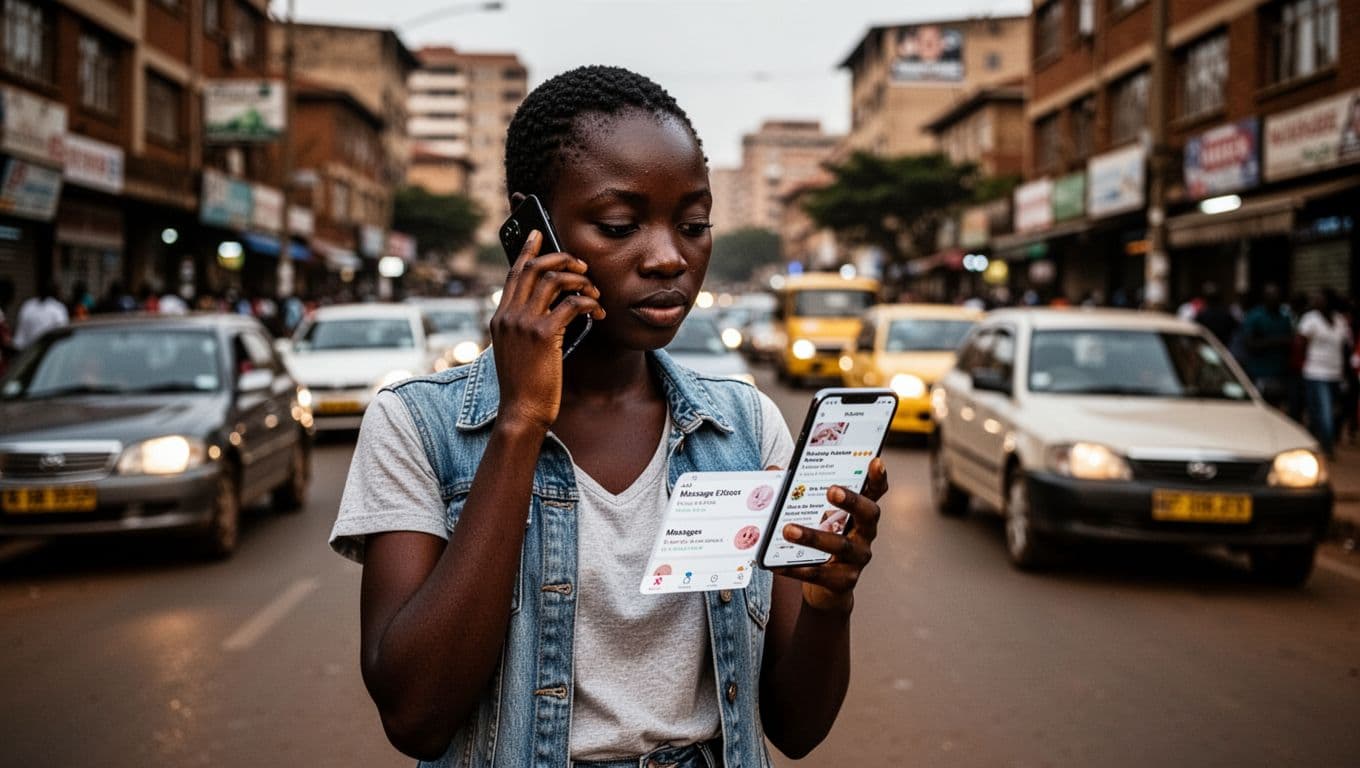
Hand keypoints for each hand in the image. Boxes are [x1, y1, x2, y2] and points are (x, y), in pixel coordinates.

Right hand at [489, 230, 603, 430]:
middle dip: (561, 259)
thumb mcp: (520, 351)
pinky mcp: (543, 335)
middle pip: (533, 268)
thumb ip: (528, 327)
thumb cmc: (526, 386)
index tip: (539, 234)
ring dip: (579, 280)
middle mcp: (508, 316)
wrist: (522, 411)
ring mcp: (523, 324)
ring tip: (593, 291)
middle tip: (581, 265)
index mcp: (501, 318)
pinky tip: (597, 313)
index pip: (514, 274)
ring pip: (552, 280)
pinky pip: (571, 304)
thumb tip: (557, 307)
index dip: (528, 251)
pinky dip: (588, 303)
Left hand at [778, 458, 887, 613]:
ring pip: (840, 545)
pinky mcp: (843, 581)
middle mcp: (865, 534)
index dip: (878, 478)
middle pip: (867, 514)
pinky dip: (797, 569)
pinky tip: (777, 564)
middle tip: (832, 490)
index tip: (875, 461)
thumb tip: (773, 471)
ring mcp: (857, 559)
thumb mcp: (814, 516)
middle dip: (852, 501)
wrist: (826, 590)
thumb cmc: (820, 541)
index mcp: (860, 513)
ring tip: (788, 529)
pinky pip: (819, 574)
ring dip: (813, 536)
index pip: (875, 492)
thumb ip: (798, 492)